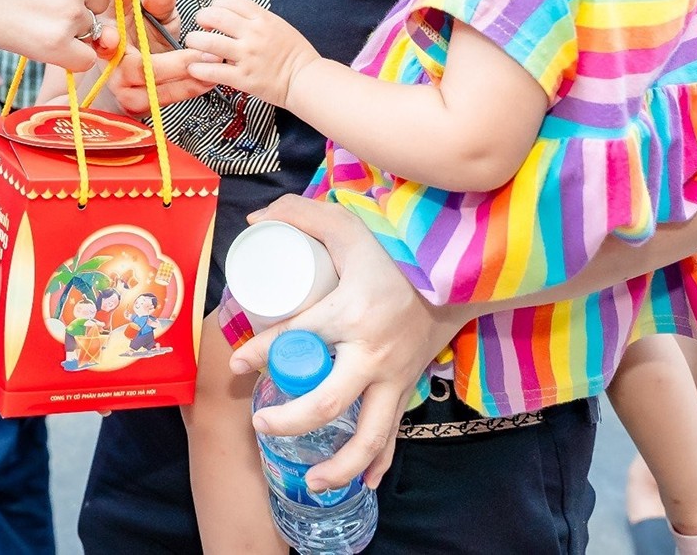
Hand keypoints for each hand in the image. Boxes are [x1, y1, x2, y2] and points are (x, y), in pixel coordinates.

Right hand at [109, 0, 212, 113]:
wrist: (140, 62)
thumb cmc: (142, 30)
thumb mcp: (152, 9)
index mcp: (107, 31)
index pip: (100, 38)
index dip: (104, 39)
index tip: (113, 37)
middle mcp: (109, 63)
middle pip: (137, 69)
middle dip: (174, 63)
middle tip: (204, 52)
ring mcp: (120, 87)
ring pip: (152, 89)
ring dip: (187, 78)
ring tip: (213, 62)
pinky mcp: (135, 104)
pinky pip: (163, 100)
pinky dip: (188, 89)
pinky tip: (208, 79)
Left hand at [183, 0, 319, 108]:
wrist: (306, 79)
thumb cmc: (295, 54)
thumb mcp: (279, 25)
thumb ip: (256, 19)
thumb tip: (233, 15)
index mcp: (262, 19)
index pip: (231, 0)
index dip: (216, 4)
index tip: (214, 11)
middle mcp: (253, 34)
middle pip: (215, 16)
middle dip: (202, 18)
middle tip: (200, 26)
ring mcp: (247, 56)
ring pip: (209, 43)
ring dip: (195, 42)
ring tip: (193, 44)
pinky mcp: (243, 78)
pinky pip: (213, 70)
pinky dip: (198, 68)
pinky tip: (194, 67)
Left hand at [230, 195, 462, 491]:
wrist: (459, 273)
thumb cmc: (396, 250)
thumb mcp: (347, 224)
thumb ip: (301, 214)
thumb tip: (257, 219)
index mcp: (351, 313)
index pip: (297, 338)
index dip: (261, 351)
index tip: (236, 361)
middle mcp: (371, 353)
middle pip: (328, 401)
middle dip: (290, 421)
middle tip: (260, 423)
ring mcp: (394, 377)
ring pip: (368, 434)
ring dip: (340, 465)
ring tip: (311, 480)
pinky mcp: (407, 388)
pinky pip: (393, 435)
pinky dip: (378, 463)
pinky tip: (362, 483)